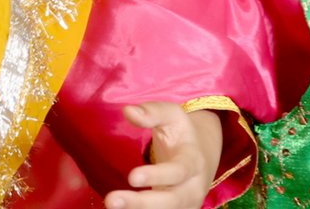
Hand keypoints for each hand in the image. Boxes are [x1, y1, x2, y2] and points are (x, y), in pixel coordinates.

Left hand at [104, 103, 223, 208]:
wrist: (199, 158)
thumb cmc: (180, 134)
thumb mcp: (172, 116)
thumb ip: (152, 112)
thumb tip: (128, 111)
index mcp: (193, 162)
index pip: (178, 172)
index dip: (157, 176)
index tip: (132, 177)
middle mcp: (192, 189)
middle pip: (170, 202)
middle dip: (141, 203)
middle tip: (111, 200)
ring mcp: (184, 205)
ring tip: (110, 205)